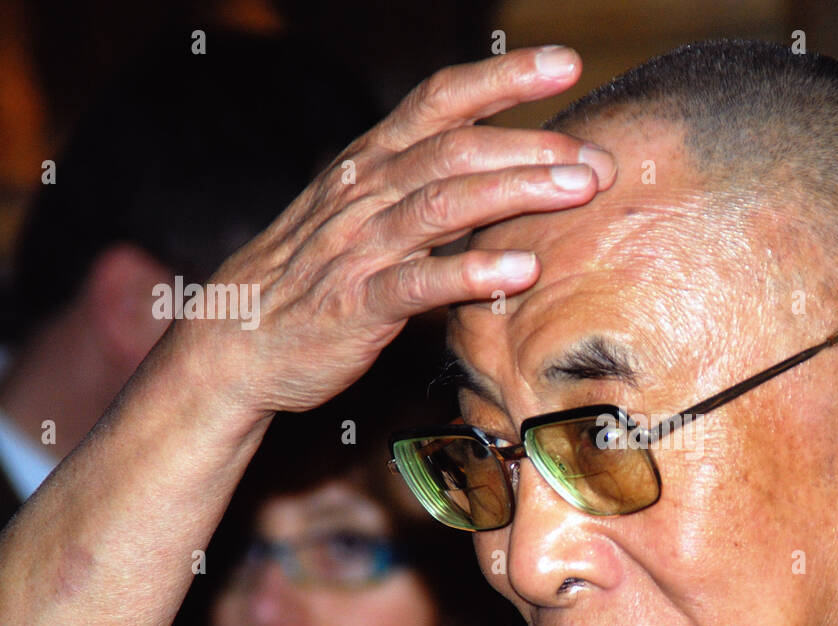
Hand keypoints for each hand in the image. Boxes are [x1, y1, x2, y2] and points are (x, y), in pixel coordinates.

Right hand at [173, 44, 614, 416]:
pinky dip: (471, 274)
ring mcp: (358, 248)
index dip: (502, 77)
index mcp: (372, 164)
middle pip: (455, 148)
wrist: (233, 343)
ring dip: (516, 192)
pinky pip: (418, 284)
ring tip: (578, 190)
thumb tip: (513, 176)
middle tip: (599, 158)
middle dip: (532, 145)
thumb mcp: (367, 215)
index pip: (440, 101)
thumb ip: (431, 191)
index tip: (565, 64)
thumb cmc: (313, 276)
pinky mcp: (355, 306)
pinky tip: (521, 271)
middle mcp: (366, 193)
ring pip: (442, 204)